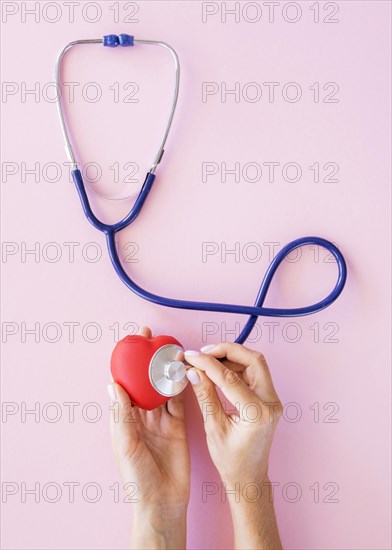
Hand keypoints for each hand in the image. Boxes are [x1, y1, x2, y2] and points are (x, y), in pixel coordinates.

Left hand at [108, 327, 189, 548]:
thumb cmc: (137, 477)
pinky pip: (179, 401)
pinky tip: (184, 372)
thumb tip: (112, 385)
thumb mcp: (125, 444)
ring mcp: (161, 420)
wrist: (162, 501)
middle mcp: (142, 416)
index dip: (127, 363)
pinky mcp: (178, 425)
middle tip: (152, 338)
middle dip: (147, 359)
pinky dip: (181, 386)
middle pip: (144, 381)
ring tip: (170, 350)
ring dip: (165, 370)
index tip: (132, 342)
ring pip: (162, 388)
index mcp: (124, 419)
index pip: (125, 384)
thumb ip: (122, 414)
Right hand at [184, 343, 281, 549]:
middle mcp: (271, 403)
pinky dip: (236, 367)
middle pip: (253, 360)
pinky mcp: (268, 399)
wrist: (248, 477)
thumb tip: (194, 371)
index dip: (208, 363)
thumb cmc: (231, 460)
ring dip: (232, 357)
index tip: (191, 356)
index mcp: (257, 413)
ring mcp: (272, 400)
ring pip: (255, 363)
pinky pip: (254, 373)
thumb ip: (205, 395)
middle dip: (227, 350)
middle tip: (204, 352)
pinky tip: (218, 370)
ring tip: (208, 360)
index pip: (230, 377)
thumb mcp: (213, 428)